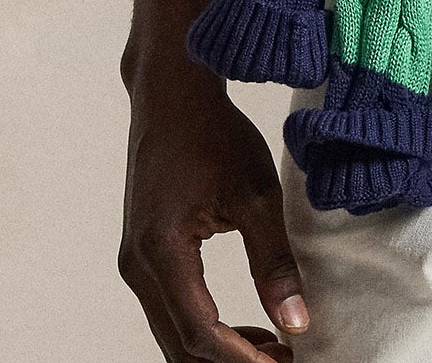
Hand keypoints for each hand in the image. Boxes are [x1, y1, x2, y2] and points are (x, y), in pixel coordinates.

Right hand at [119, 66, 307, 361]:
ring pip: (173, 333)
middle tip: (283, 361)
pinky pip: (170, 310)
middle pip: (180, 345)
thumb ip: (273, 260)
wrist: (173, 95)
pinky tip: (244, 327)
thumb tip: (296, 322)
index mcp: (162, 253)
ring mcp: (134, 262)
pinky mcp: (142, 254)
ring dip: (218, 349)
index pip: (201, 333)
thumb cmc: (214, 133)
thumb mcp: (255, 193)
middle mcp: (138, 266)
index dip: (243, 359)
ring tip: (272, 349)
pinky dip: (204, 328)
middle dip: (231, 361)